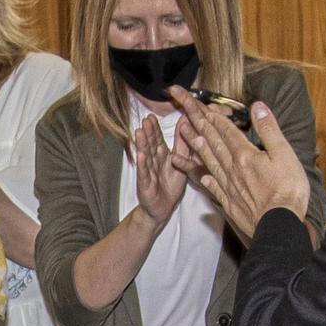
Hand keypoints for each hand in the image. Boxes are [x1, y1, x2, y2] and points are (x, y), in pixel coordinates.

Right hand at [132, 113, 188, 227]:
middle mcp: (153, 162)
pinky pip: (145, 174)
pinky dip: (143, 165)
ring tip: (139, 132)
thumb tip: (186, 122)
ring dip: (142, 145)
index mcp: (162, 156)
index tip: (151, 116)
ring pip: (146, 157)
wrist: (163, 208)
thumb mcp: (181, 162)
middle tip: (146, 120)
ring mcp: (148, 173)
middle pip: (150, 145)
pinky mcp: (146, 185)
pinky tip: (141, 155)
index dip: (155, 129)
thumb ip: (182, 144)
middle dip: (148, 133)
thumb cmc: (171, 185)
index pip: (157, 140)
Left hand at [170, 85, 309, 241]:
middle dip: (197, 123)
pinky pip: (212, 187)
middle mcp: (231, 168)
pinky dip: (205, 179)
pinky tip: (202, 176)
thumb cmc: (287, 191)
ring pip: (208, 161)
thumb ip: (269, 130)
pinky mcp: (229, 202)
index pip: (225, 129)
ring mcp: (228, 186)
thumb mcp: (285, 154)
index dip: (212, 115)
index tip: (199, 103)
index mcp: (244, 155)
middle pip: (212, 141)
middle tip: (182, 111)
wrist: (278, 226)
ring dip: (196, 146)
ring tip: (184, 135)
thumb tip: (258, 107)